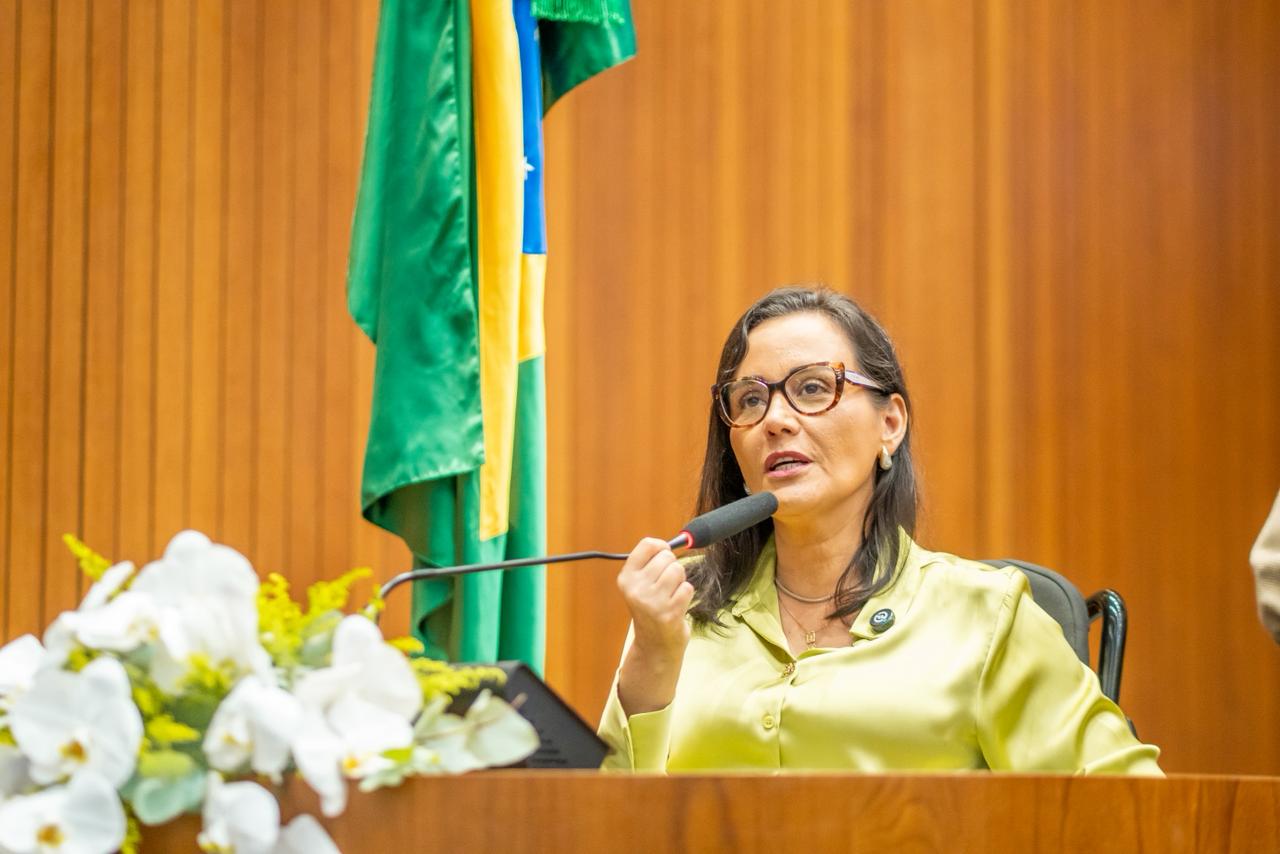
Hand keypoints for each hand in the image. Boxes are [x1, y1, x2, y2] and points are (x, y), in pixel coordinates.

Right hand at [616, 537, 695, 657]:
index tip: (662, 557)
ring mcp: (652, 602)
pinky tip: (676, 605)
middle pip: (667, 557)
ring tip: (671, 594)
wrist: (655, 644)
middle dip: (672, 567)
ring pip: (678, 570)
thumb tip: (676, 541)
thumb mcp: (639, 585)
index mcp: (626, 578)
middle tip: (666, 585)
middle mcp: (636, 589)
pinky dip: (686, 595)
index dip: (661, 547)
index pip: (647, 544)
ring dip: (680, 581)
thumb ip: (650, 562)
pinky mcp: (669, 612)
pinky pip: (687, 588)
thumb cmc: (652, 608)